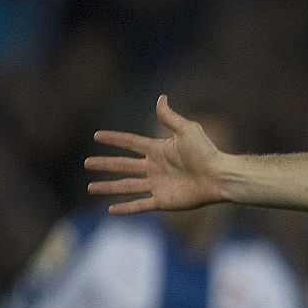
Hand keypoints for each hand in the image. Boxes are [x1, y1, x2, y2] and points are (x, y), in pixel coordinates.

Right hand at [85, 96, 225, 213]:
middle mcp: (155, 167)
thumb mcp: (187, 130)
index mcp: (159, 150)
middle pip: (123, 165)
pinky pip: (140, 205)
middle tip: (87, 163)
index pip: (130, 143)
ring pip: (126, 186)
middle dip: (105, 164)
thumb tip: (161, 97)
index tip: (97, 135)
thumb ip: (170, 117)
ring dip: (108, 187)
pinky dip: (126, 208)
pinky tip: (111, 209)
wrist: (220, 176)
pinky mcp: (163, 201)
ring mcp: (158, 185)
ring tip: (90, 187)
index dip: (115, 139)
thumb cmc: (207, 152)